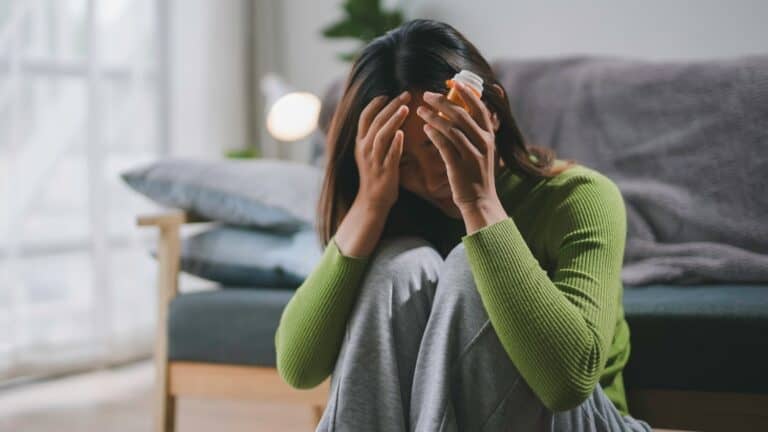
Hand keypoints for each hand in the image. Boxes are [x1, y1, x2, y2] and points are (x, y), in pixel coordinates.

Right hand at [354, 90, 410, 209]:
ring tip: (405, 108)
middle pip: (376, 122)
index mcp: (360, 143)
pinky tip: (402, 134)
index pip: (364, 117)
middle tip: (406, 95)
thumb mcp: (370, 153)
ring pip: (381, 136)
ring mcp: (374, 160)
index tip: (387, 95)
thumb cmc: (375, 175)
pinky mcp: (385, 172)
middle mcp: (365, 149)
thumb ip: (377, 137)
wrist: (372, 201)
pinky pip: (390, 155)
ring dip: (393, 120)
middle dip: (391, 106)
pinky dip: (395, 144)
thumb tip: (389, 119)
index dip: (375, 104)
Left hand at [417, 80, 497, 211]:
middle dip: (442, 102)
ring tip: (419, 110)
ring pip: (451, 128)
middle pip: (461, 114)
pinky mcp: (459, 166)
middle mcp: (483, 143)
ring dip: (433, 116)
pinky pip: (445, 145)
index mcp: (489, 137)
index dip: (466, 93)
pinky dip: (434, 134)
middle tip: (426, 95)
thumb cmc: (477, 175)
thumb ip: (475, 133)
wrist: (480, 202)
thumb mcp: (482, 151)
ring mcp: (472, 155)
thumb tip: (461, 114)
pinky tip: (425, 128)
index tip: (453, 82)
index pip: (479, 108)